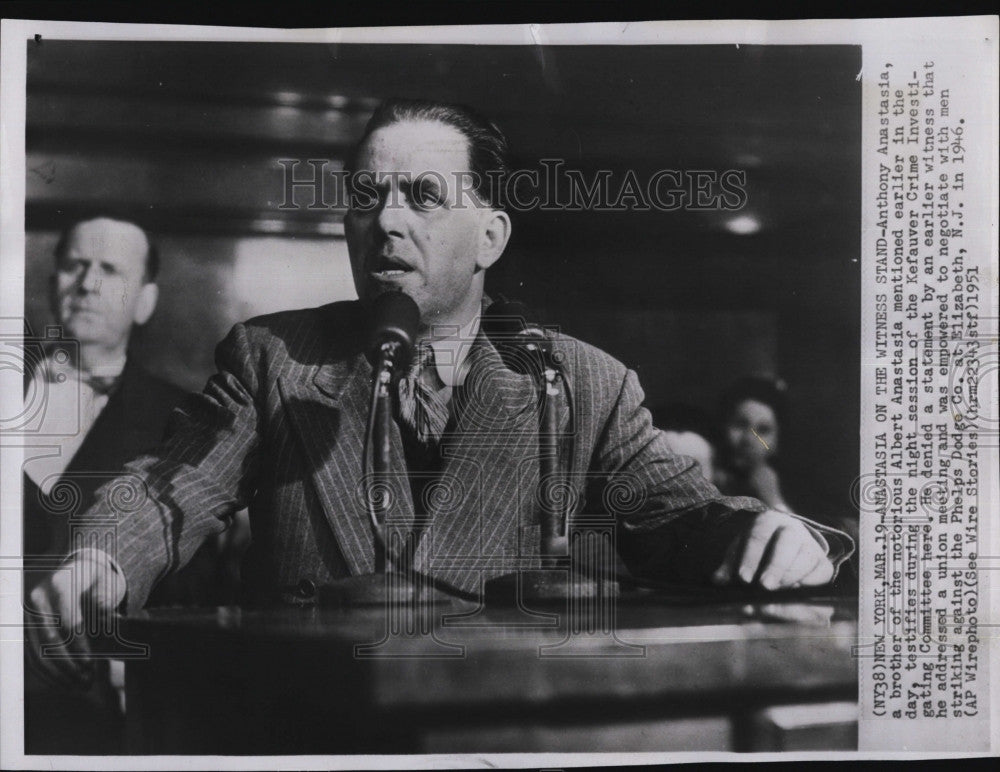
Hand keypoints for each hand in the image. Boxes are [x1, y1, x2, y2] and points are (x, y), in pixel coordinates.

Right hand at [24, 551, 124, 688]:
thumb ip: (106, 597)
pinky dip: (47, 671)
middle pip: (50, 639)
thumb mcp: (105, 581)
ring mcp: (28, 613)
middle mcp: (38, 598)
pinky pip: (32, 653)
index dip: (79, 644)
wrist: (76, 569)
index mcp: (60, 584)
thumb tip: (105, 615)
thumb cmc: (94, 579)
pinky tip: (63, 682)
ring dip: (58, 673)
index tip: (90, 663)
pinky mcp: (25, 626)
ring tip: (78, 685)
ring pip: (38, 650)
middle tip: (87, 680)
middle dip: (69, 664)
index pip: (68, 620)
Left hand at [711, 510, 833, 589]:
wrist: (785, 545)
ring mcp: (810, 545)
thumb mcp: (741, 553)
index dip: (750, 557)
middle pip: (786, 544)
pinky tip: (796, 596)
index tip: (743, 578)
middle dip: (775, 566)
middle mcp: (792, 529)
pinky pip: (821, 574)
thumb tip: (717, 580)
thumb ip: (729, 566)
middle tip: (764, 586)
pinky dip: (809, 585)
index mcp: (767, 521)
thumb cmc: (757, 551)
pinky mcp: (824, 563)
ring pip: (806, 558)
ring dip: (791, 578)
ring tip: (777, 594)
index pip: (758, 536)